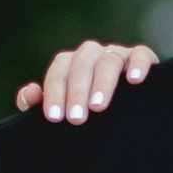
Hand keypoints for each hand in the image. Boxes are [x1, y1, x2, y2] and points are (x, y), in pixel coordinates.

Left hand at [15, 40, 155, 123]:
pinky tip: (134, 81)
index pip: (59, 72)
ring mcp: (117, 54)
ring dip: (102, 83)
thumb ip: (40, 104)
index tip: (55, 118)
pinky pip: (140, 55)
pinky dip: (137, 65)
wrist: (129, 119)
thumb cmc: (87, 114)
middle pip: (81, 65)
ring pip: (108, 61)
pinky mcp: (143, 58)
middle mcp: (92, 55)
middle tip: (76, 119)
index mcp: (70, 64)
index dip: (54, 93)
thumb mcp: (64, 112)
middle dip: (76, 92)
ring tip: (98, 106)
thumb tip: (30, 93)